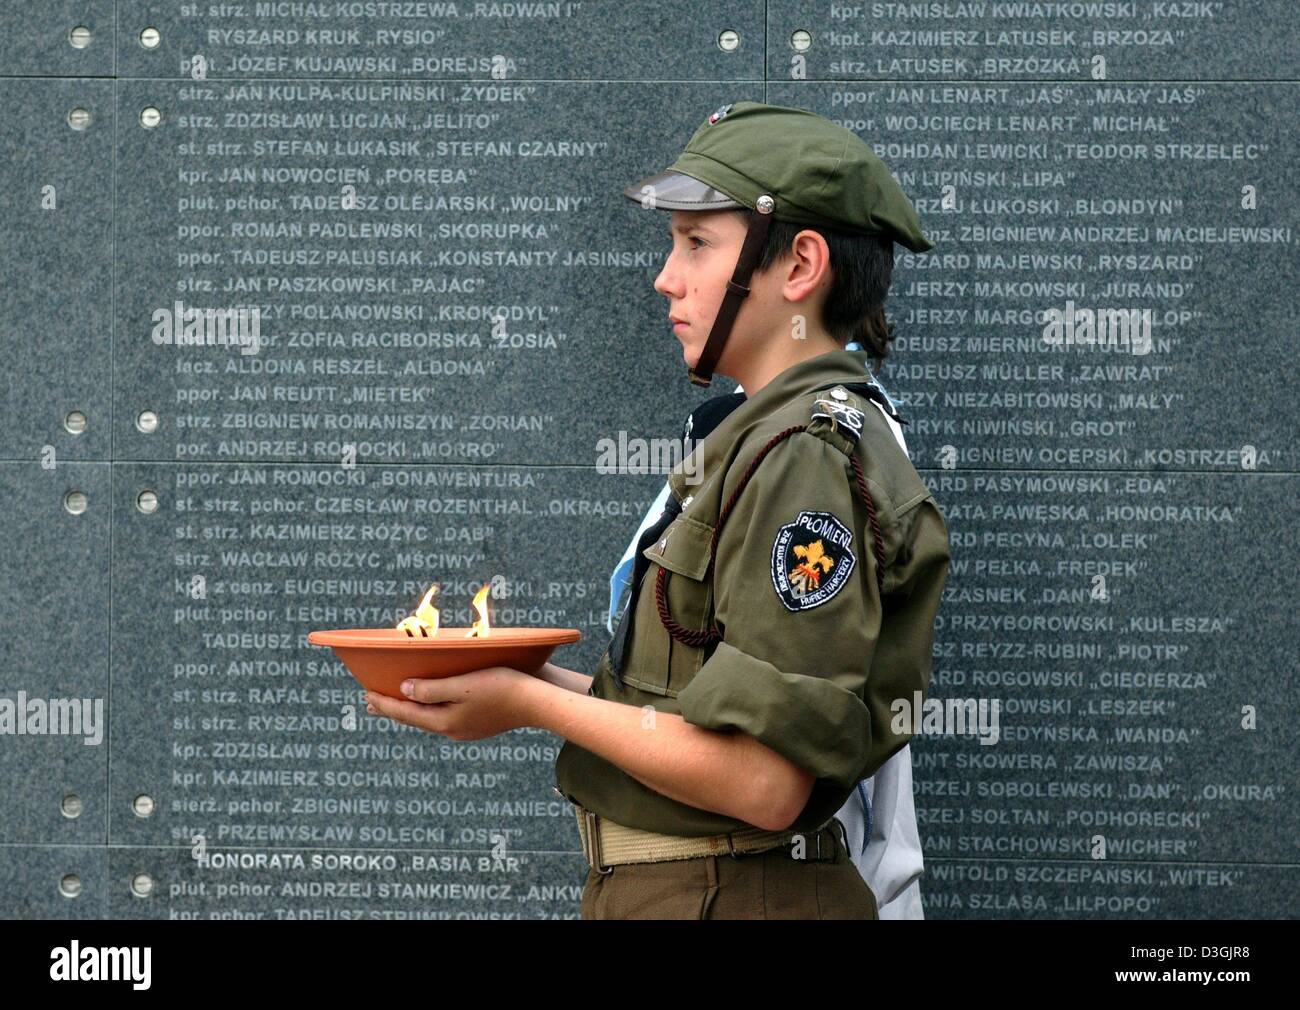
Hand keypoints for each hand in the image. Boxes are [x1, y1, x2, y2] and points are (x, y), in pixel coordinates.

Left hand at [363, 666, 534, 740]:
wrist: (537, 702)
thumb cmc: (500, 687)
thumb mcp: (461, 685)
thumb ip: (430, 689)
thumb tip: (404, 690)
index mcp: (444, 722)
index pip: (406, 712)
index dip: (385, 703)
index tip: (366, 695)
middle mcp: (452, 730)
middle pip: (415, 719)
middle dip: (394, 709)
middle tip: (371, 703)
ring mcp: (467, 729)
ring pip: (431, 719)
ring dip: (412, 709)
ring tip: (399, 703)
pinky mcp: (479, 724)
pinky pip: (446, 717)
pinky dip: (431, 708)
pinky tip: (433, 704)